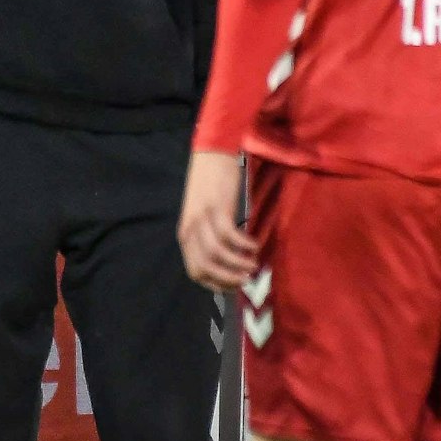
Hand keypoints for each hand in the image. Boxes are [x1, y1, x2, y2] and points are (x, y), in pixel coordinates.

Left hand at [178, 151, 258, 292]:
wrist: (211, 154)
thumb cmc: (210, 186)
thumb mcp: (203, 216)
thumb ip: (208, 237)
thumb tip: (227, 261)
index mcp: (185, 234)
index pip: (195, 271)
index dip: (215, 284)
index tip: (234, 286)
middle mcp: (190, 229)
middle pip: (205, 267)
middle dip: (227, 279)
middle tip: (246, 279)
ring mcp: (202, 219)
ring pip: (218, 254)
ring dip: (238, 263)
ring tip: (254, 264)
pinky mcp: (216, 208)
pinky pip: (230, 236)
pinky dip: (244, 245)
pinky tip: (255, 245)